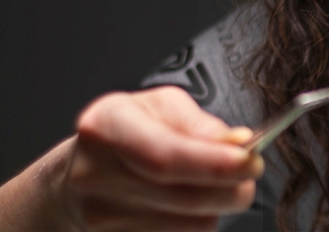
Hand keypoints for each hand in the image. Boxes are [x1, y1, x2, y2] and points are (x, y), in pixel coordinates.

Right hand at [61, 86, 262, 231]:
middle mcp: (95, 174)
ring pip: (189, 224)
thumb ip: (201, 125)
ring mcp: (100, 216)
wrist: (77, 176)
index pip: (166, 156)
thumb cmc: (127, 133)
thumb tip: (239, 143)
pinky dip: (196, 221)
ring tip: (212, 183)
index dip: (215, 164)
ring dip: (217, 206)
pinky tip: (186, 203)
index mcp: (106, 126)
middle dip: (232, 187)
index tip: (251, 161)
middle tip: (252, 171)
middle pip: (183, 196)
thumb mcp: (160, 108)